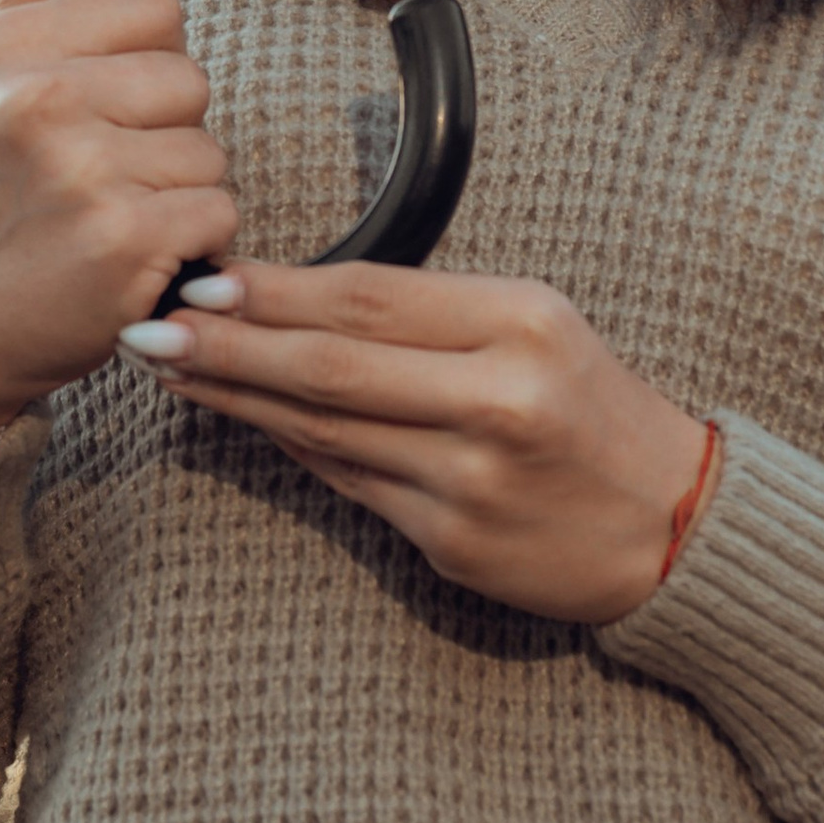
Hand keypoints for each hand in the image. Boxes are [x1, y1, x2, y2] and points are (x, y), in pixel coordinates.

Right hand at [0, 0, 237, 445]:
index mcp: (9, 44)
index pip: (155, 7)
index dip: (142, 63)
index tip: (100, 105)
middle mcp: (38, 98)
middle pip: (190, 80)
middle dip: (162, 132)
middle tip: (99, 172)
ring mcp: (81, 170)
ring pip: (209, 150)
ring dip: (177, 194)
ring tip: (110, 217)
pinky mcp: (123, 240)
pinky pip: (217, 211)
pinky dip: (190, 246)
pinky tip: (131, 259)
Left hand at [121, 259, 710, 622]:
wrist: (673, 521)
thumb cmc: (590, 407)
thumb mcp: (535, 327)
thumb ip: (431, 315)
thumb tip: (297, 298)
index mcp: (520, 323)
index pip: (371, 296)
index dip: (278, 289)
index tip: (205, 279)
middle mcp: (498, 398)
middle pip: (334, 364)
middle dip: (230, 345)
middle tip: (150, 328)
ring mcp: (473, 478)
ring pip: (327, 429)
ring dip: (238, 398)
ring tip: (171, 372)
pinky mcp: (455, 543)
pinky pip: (350, 485)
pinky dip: (290, 450)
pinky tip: (243, 424)